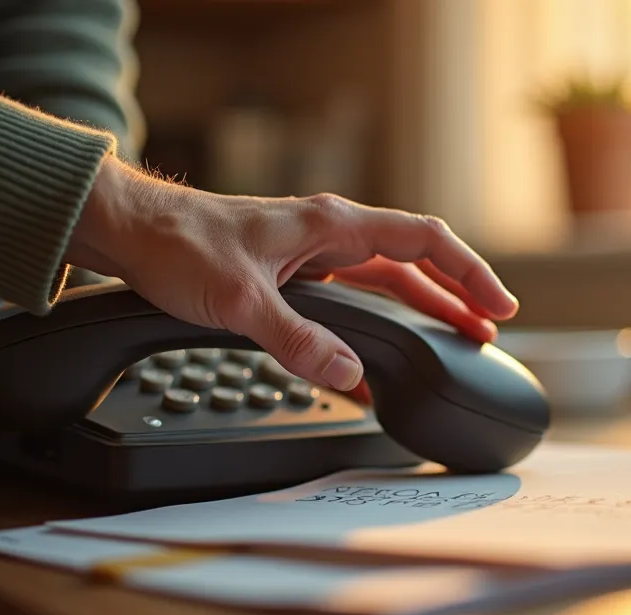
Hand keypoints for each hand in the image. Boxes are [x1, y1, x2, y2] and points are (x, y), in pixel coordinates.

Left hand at [64, 157, 517, 391]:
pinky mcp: (297, 274)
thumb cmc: (179, 245)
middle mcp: (331, 233)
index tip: (497, 306)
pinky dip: (381, 323)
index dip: (468, 272)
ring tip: (457, 339)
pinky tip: (384, 359)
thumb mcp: (239, 299)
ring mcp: (315, 253)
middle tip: (491, 331)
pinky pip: (356, 298)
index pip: (424, 240)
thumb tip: (348, 374)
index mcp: (332, 224)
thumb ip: (296, 339)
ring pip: (389, 279)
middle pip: (416, 262)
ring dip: (426, 307)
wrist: (132, 232)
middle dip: (458, 294)